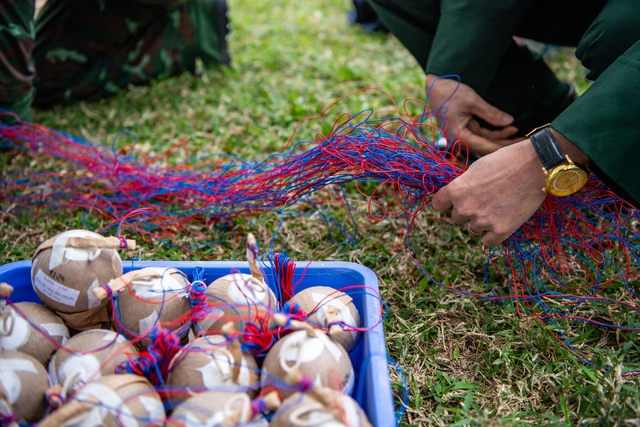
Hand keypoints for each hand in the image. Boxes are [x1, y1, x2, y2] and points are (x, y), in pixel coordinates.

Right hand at [426, 74, 522, 154]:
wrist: (434, 85)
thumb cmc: (450, 92)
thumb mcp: (473, 101)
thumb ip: (491, 113)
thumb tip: (510, 122)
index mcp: (458, 136)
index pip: (484, 146)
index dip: (503, 146)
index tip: (518, 145)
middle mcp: (459, 139)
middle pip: (485, 146)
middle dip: (504, 143)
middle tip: (522, 140)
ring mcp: (461, 134)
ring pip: (484, 139)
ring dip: (499, 136)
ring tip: (516, 131)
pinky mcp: (463, 128)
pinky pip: (480, 133)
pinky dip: (492, 131)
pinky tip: (506, 127)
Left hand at [432, 139, 546, 245]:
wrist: (535, 166)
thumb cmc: (506, 162)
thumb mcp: (476, 169)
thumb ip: (462, 186)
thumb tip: (455, 198)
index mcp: (456, 190)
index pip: (438, 204)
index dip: (447, 202)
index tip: (454, 201)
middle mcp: (465, 208)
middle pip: (456, 217)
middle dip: (468, 210)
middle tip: (486, 199)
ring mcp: (482, 221)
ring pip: (472, 229)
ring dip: (481, 222)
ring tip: (498, 206)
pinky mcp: (501, 231)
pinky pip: (487, 241)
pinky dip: (493, 233)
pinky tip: (502, 220)